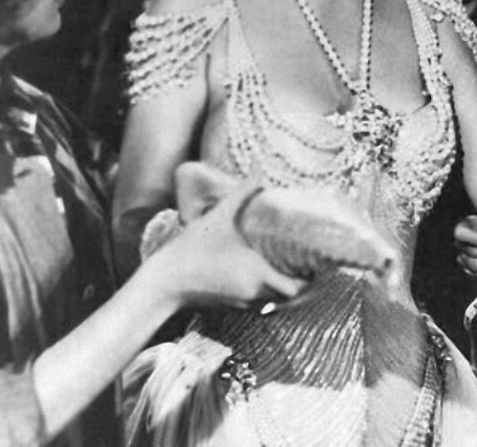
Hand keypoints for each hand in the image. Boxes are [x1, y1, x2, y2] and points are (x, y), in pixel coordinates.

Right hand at [145, 162, 305, 310]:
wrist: (164, 283)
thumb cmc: (192, 249)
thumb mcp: (218, 217)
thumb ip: (241, 193)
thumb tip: (259, 170)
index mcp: (257, 273)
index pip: (296, 288)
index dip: (308, 279)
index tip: (312, 262)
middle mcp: (254, 292)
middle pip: (289, 298)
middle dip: (299, 283)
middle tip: (302, 263)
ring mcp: (242, 303)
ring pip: (274, 302)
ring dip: (281, 289)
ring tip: (286, 266)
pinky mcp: (231, 306)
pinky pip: (258, 304)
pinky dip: (265, 293)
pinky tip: (261, 274)